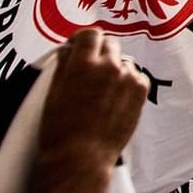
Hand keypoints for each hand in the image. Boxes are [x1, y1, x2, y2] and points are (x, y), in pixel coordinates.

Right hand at [30, 30, 149, 192]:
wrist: (80, 157)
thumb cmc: (60, 130)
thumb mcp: (52, 93)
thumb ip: (63, 66)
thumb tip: (69, 50)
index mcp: (82, 64)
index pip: (90, 34)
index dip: (83, 39)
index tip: (80, 46)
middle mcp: (108, 66)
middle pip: (109, 44)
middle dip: (99, 53)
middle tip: (90, 69)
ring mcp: (127, 78)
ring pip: (123, 62)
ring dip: (114, 69)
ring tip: (102, 90)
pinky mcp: (140, 91)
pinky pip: (137, 76)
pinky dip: (128, 82)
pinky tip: (115, 98)